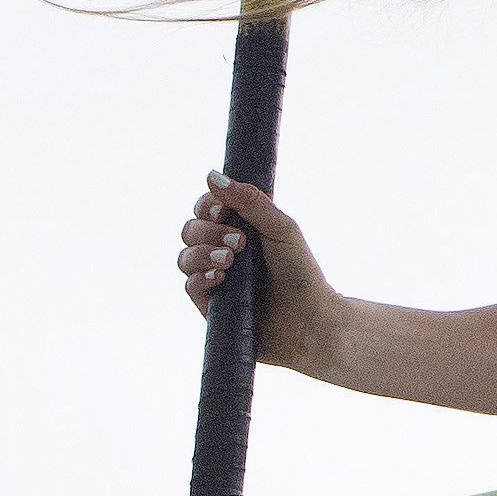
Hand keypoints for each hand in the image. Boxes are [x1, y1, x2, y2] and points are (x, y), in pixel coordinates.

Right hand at [177, 173, 346, 372]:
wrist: (311, 319)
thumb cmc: (301, 272)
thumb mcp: (281, 229)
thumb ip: (250, 202)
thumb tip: (212, 176)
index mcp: (240, 228)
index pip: (206, 208)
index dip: (207, 205)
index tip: (222, 211)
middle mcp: (223, 250)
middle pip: (190, 229)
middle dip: (208, 231)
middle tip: (240, 242)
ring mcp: (215, 277)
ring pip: (185, 256)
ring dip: (202, 253)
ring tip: (229, 261)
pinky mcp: (210, 305)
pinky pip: (190, 285)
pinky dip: (200, 277)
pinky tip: (220, 278)